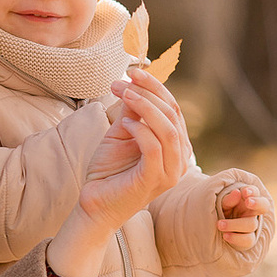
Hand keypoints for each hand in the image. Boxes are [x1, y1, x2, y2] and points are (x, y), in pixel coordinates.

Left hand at [47, 75, 188, 276]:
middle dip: (150, 92)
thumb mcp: (122, 133)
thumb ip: (132, 112)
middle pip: (174, 115)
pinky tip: (124, 124)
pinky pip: (155, 149)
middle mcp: (180, 159)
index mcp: (177, 146)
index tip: (132, 72)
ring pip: (169, 131)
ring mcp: (170, 172)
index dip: (155, 86)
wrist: (95, 205)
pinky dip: (141, 131)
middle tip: (125, 79)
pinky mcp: (154, 181)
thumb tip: (134, 82)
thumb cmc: (109, 171)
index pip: (174, 109)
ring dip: (145, 107)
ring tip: (123, 94)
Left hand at [217, 179, 273, 252]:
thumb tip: (237, 192)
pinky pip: (248, 239)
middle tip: (248, 202)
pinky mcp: (248, 239)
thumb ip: (228, 199)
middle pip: (264, 206)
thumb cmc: (222, 212)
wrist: (217, 231)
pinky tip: (225, 236)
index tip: (244, 192)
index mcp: (248, 199)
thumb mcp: (222, 204)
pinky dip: (236, 238)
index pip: (255, 192)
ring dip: (234, 224)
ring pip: (251, 224)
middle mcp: (253, 212)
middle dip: (257, 203)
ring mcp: (252, 226)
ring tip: (220, 224)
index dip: (252, 191)